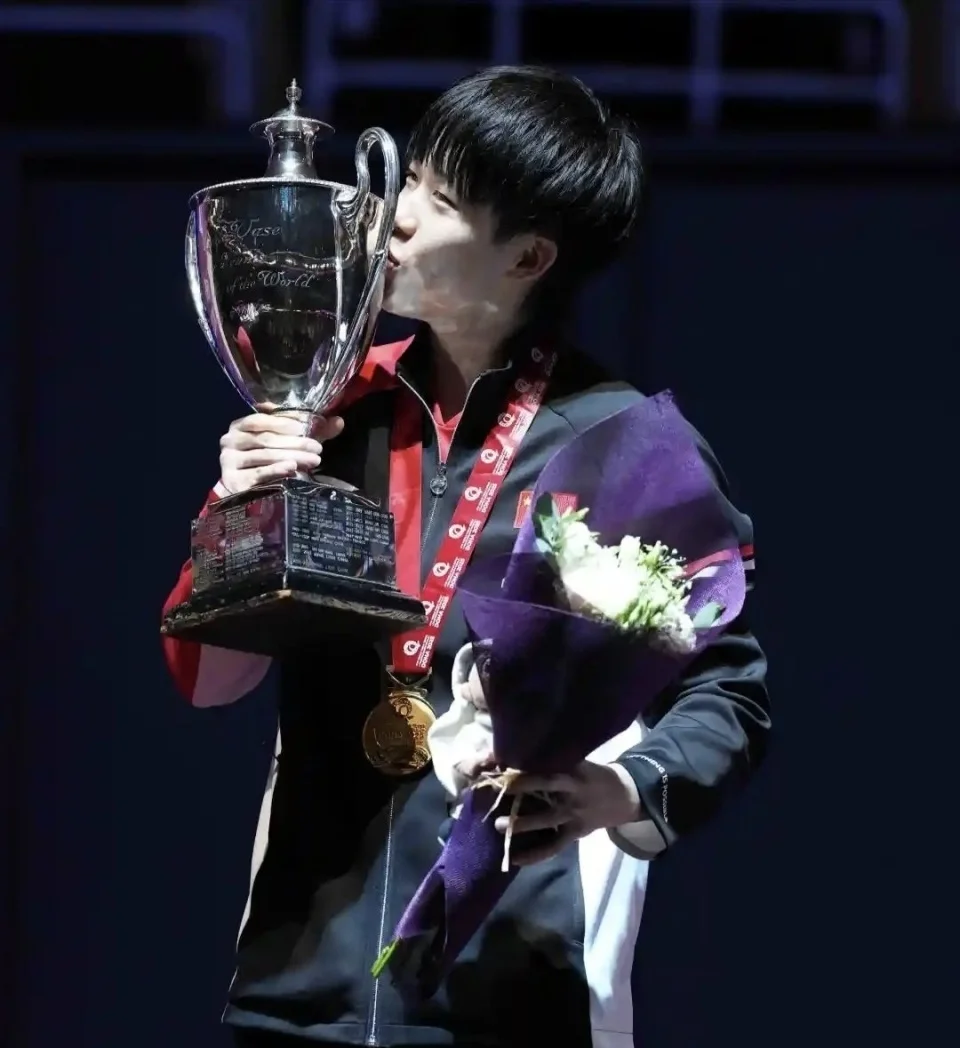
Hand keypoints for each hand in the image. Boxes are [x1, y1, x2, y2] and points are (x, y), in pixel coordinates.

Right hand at [218, 405, 343, 494]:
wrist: (245, 491)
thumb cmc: (269, 461)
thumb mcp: (290, 444)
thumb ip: (313, 432)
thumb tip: (339, 422)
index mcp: (241, 425)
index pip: (263, 418)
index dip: (287, 422)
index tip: (310, 426)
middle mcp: (230, 440)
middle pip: (267, 438)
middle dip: (296, 443)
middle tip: (318, 448)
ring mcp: (229, 460)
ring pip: (265, 455)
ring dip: (292, 456)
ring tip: (314, 459)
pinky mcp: (232, 480)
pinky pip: (258, 473)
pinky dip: (275, 470)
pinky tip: (291, 469)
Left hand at [495, 762, 642, 865]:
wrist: (624, 796)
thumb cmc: (592, 775)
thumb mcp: (578, 762)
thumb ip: (555, 762)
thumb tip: (518, 755)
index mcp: (574, 768)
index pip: (550, 760)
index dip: (529, 760)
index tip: (505, 760)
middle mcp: (574, 789)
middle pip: (548, 784)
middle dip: (523, 785)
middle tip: (499, 787)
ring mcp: (575, 813)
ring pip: (548, 819)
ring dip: (523, 823)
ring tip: (498, 825)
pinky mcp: (576, 833)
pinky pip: (554, 846)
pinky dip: (535, 854)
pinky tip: (515, 858)